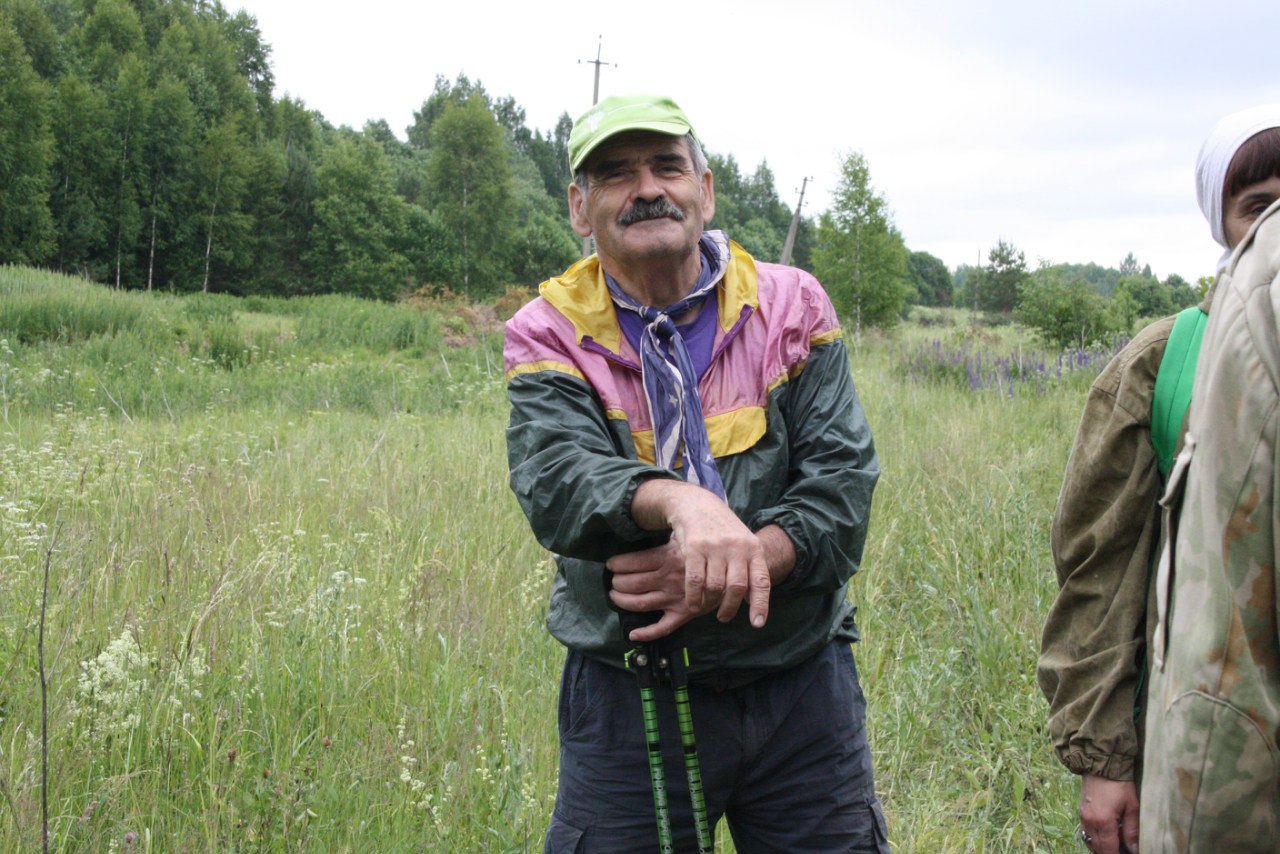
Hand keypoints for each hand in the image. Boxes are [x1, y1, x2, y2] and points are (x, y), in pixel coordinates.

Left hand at [607, 541, 707, 640]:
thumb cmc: (705, 552)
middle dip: (617, 583)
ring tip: (615, 596)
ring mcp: (675, 598)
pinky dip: (646, 633)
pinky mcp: (683, 614)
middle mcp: (669, 578)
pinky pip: (662, 627)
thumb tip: (643, 532)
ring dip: (622, 601)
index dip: (617, 564)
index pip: (632, 562)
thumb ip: (665, 539)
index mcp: (668, 557)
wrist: (732, 570)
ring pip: (640, 603)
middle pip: (632, 583)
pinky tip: (633, 634)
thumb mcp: (685, 539)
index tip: (611, 565)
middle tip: (613, 581)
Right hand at [617, 480, 778, 640]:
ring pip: (715, 587)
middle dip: (730, 608)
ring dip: (709, 604)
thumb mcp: (742, 544)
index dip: (760, 604)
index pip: (761, 581)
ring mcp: (715, 547)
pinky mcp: (694, 548)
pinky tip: (693, 603)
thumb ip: (748, 570)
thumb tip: (751, 601)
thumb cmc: (723, 530)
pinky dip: (694, 598)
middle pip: (737, 587)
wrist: (697, 505)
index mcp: (753, 548)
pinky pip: (695, 581)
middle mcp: (737, 547)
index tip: (757, 624)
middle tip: (724, 617)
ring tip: (706, 607)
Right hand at [1078, 774, 1139, 852]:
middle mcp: (1089, 821)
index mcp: (1103, 821)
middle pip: (1097, 848)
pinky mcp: (1080, 811)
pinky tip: (1104, 836)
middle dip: (1109, 853)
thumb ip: (1132, 830)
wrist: (1101, 765)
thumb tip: (1134, 849)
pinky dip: (1094, 838)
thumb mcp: (1131, 806)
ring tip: (1114, 845)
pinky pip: (1085, 832)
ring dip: (1100, 847)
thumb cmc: (1119, 784)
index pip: (1109, 849)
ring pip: (1089, 841)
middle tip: (1123, 850)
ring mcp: (1083, 816)